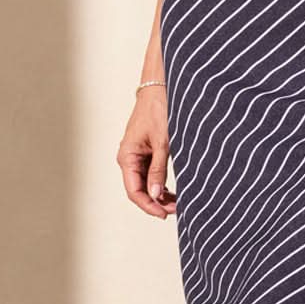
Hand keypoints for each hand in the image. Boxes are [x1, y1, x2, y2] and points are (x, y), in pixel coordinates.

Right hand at [117, 89, 174, 217]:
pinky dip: (161, 183)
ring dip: (160, 195)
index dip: (149, 206)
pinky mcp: (146, 152)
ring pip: (146, 184)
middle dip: (157, 202)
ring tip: (177, 203)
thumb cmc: (159, 109)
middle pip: (139, 190)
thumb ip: (159, 169)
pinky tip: (173, 191)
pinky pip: (150, 174)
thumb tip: (156, 195)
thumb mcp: (162, 142)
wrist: (160, 89)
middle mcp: (128, 158)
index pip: (134, 191)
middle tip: (177, 209)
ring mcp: (137, 156)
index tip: (165, 214)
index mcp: (127, 156)